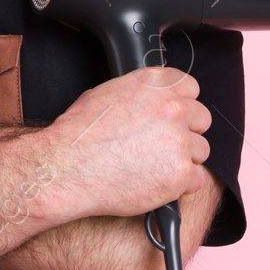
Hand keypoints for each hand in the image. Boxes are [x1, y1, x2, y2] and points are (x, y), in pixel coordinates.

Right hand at [39, 68, 211, 220]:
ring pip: (200, 151)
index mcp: (154, 84)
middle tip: (162, 146)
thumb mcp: (106, 94)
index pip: (191, 88)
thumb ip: (139, 95)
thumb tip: (149, 101)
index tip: (174, 118)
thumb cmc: (79, 134)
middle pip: (201, 119)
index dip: (182, 105)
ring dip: (183, 159)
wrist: (68, 169)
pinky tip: (157, 184)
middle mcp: (171, 108)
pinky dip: (180, 186)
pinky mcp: (180, 174)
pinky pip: (197, 179)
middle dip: (185, 132)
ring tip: (155, 167)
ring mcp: (178, 141)